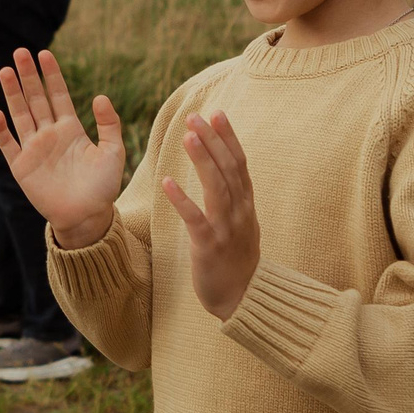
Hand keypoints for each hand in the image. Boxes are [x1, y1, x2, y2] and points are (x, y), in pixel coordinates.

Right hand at [0, 48, 123, 248]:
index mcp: (70, 129)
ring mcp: (33, 149)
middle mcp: (49, 134)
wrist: (86, 217)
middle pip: (35, 99)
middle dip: (27, 76)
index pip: (57, 94)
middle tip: (19, 52)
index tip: (45, 54)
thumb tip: (100, 97)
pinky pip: (8, 145)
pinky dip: (1, 130)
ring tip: (5, 71)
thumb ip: (109, 124)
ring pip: (20, 115)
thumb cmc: (102, 187)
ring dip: (12, 94)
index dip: (51, 75)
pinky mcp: (21, 167)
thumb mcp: (113, 153)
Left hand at [163, 111, 258, 319]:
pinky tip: (167, 182)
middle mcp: (240, 211)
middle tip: (196, 116)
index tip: (217, 113)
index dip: (229, 137)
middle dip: (213, 140)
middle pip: (228, 168)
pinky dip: (182, 200)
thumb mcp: (243, 222)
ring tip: (188, 136)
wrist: (243, 299)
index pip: (239, 163)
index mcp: (246, 204)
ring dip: (202, 160)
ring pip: (216, 188)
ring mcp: (226, 229)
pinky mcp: (209, 247)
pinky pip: (195, 220)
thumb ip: (236, 196)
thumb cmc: (238, 259)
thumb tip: (227, 168)